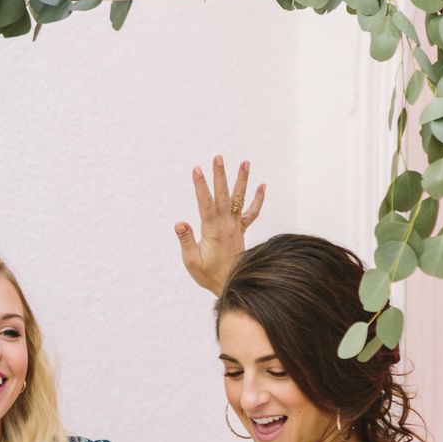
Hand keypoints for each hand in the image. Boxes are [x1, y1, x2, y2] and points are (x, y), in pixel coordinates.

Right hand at [175, 154, 265, 293]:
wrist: (233, 284)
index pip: (205, 203)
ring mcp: (236, 226)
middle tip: (218, 157)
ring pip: (239, 199)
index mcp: (212, 229)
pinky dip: (258, 200)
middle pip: (223, 195)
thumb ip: (186, 241)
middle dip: (220, 175)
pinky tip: (262, 186)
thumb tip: (180, 223)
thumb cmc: (209, 275)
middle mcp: (226, 224)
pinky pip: (252, 213)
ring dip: (242, 180)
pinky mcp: (241, 231)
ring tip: (246, 162)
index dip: (200, 186)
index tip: (196, 169)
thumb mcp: (192, 261)